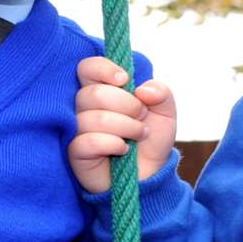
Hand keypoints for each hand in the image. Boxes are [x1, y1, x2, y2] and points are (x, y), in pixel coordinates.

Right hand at [70, 56, 176, 193]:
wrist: (150, 174)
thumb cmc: (150, 140)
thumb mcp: (165, 113)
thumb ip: (161, 93)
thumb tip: (143, 89)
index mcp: (101, 89)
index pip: (87, 67)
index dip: (103, 69)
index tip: (125, 80)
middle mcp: (84, 107)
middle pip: (93, 94)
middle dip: (127, 105)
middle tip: (141, 117)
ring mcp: (77, 129)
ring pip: (93, 118)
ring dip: (126, 127)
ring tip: (138, 135)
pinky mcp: (76, 153)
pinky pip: (88, 141)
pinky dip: (112, 144)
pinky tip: (123, 149)